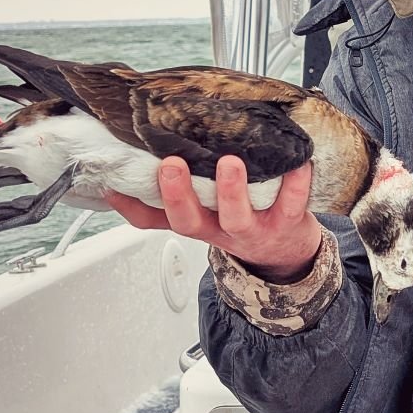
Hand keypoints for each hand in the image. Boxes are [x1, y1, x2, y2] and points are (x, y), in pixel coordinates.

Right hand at [105, 155, 324, 280]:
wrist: (289, 250)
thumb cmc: (242, 221)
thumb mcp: (202, 214)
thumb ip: (168, 197)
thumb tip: (124, 173)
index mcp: (197, 222)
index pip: (156, 219)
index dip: (132, 206)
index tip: (115, 184)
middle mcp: (219, 228)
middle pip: (190, 221)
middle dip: (177, 195)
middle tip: (170, 166)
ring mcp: (253, 228)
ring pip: (237, 217)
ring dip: (231, 191)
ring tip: (229, 163)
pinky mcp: (287, 222)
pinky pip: (291, 204)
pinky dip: (296, 183)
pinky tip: (298, 162)